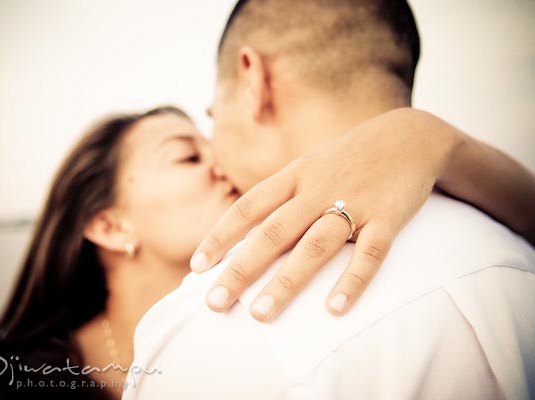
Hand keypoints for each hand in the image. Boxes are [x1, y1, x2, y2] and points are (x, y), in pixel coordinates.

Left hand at [191, 108, 462, 320]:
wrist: (409, 136)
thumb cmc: (349, 159)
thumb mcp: (309, 166)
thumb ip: (282, 195)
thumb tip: (247, 231)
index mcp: (294, 175)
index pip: (249, 207)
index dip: (220, 236)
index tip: (197, 266)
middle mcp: (317, 188)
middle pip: (273, 232)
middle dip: (241, 269)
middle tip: (214, 303)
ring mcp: (354, 202)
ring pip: (314, 246)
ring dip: (286, 281)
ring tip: (260, 314)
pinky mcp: (388, 217)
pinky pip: (370, 253)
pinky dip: (352, 281)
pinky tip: (334, 309)